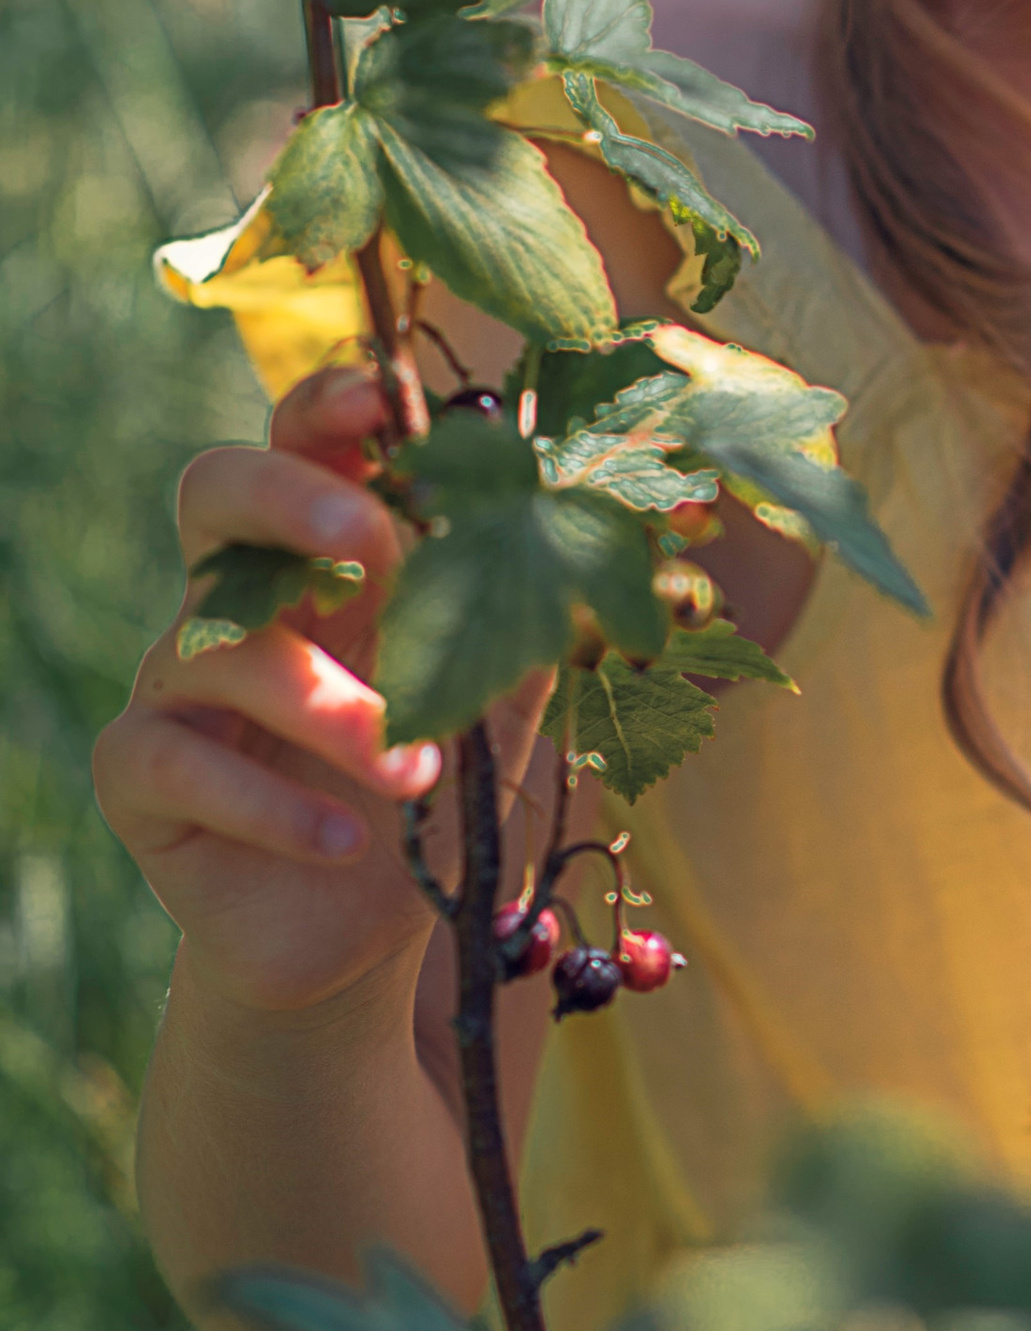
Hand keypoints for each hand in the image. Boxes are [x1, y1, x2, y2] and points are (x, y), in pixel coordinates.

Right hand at [98, 367, 484, 1017]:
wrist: (359, 934)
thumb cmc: (428, 799)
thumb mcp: (493, 709)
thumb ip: (524, 628)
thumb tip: (590, 548)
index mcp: (326, 565)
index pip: (306, 445)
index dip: (331, 406)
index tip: (383, 396)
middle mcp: (240, 603)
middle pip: (215, 490)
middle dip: (290, 497)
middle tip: (370, 541)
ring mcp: (178, 684)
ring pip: (220, 647)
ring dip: (334, 710)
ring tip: (416, 772)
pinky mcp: (139, 775)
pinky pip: (174, 762)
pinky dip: (271, 803)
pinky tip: (343, 840)